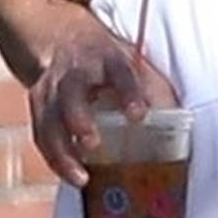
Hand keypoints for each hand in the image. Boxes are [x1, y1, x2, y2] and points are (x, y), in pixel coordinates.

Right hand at [29, 21, 176, 185]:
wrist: (62, 39)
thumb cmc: (107, 61)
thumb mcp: (132, 62)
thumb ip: (153, 89)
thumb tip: (179, 119)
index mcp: (106, 58)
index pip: (119, 73)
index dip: (128, 93)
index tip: (138, 116)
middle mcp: (74, 72)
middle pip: (72, 94)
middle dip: (79, 119)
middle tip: (92, 143)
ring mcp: (51, 89)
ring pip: (49, 120)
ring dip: (62, 151)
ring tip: (81, 177)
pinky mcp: (38, 107)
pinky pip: (41, 135)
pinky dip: (54, 159)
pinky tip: (70, 177)